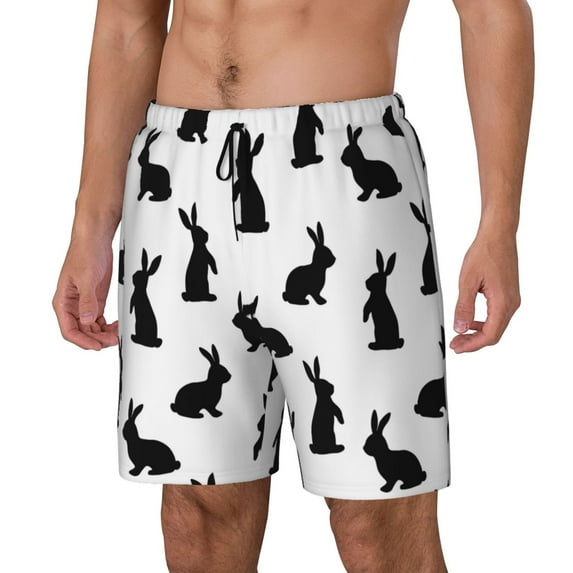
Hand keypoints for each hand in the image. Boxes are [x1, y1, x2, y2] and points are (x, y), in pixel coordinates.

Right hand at [53, 236, 117, 349]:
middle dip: (97, 339)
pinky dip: (108, 326)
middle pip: (82, 332)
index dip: (83, 341)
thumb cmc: (83, 254)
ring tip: (118, 335)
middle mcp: (72, 307)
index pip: (69, 330)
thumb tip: (86, 320)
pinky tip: (117, 326)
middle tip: (113, 340)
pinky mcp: (95, 301)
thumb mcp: (86, 278)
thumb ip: (87, 301)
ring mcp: (84, 305)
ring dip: (104, 334)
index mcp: (63, 303)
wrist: (94, 241)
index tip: (97, 346)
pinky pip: (99, 320)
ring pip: (92, 328)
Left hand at [450, 231, 520, 352]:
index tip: (458, 347)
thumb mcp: (467, 281)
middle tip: (456, 345)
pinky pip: (497, 315)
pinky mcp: (508, 294)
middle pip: (494, 334)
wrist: (498, 235)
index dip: (472, 345)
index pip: (489, 335)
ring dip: (478, 333)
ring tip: (460, 335)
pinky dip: (483, 323)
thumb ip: (463, 307)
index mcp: (503, 302)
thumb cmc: (485, 253)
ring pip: (496, 325)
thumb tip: (460, 327)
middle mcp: (511, 303)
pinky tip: (470, 322)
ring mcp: (512, 299)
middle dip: (473, 342)